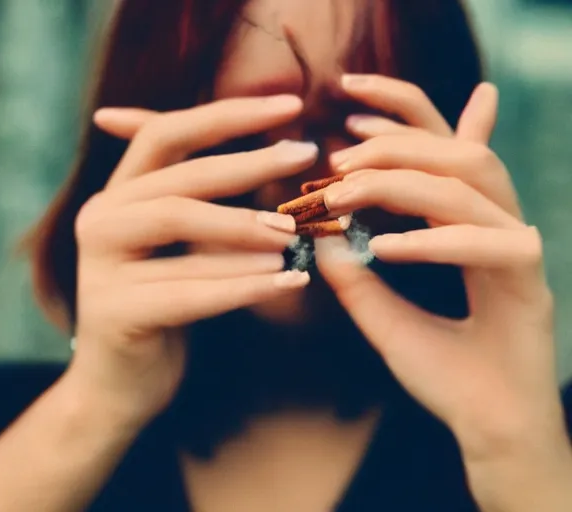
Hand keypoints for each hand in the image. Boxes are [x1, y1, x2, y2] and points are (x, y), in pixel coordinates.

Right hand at [68, 95, 315, 425]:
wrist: (121, 383)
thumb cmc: (164, 305)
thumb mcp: (184, 248)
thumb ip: (210, 206)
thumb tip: (280, 160)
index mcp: (119, 194)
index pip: (167, 133)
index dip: (227, 114)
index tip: (290, 105)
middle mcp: (101, 218)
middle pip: (178, 176)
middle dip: (247, 164)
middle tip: (304, 155)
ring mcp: (101, 266)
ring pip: (179, 223)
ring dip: (246, 225)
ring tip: (296, 233)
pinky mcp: (116, 312)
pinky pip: (189, 290)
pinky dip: (244, 285)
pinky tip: (291, 281)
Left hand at [315, 76, 571, 508]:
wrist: (489, 429)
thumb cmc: (442, 373)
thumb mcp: (384, 317)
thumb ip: (357, 276)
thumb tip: (322, 239)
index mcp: (467, 226)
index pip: (442, 150)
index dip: (402, 116)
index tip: (350, 106)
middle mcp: (497, 226)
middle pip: (458, 152)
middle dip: (395, 142)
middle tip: (338, 158)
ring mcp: (518, 250)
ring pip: (475, 182)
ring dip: (405, 180)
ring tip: (346, 193)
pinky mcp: (531, 282)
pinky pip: (489, 243)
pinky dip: (433, 240)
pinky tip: (383, 247)